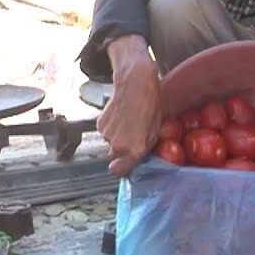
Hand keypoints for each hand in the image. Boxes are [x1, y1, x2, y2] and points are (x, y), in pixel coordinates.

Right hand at [98, 36, 160, 177]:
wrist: (135, 83)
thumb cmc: (150, 106)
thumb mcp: (155, 131)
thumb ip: (144, 149)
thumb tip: (137, 159)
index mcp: (134, 149)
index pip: (118, 171)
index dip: (122, 168)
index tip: (127, 163)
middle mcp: (117, 145)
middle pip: (115, 156)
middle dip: (122, 150)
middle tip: (132, 135)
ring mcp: (106, 135)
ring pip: (109, 143)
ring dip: (117, 136)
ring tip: (128, 121)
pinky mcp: (99, 124)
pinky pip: (105, 132)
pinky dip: (111, 127)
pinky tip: (120, 115)